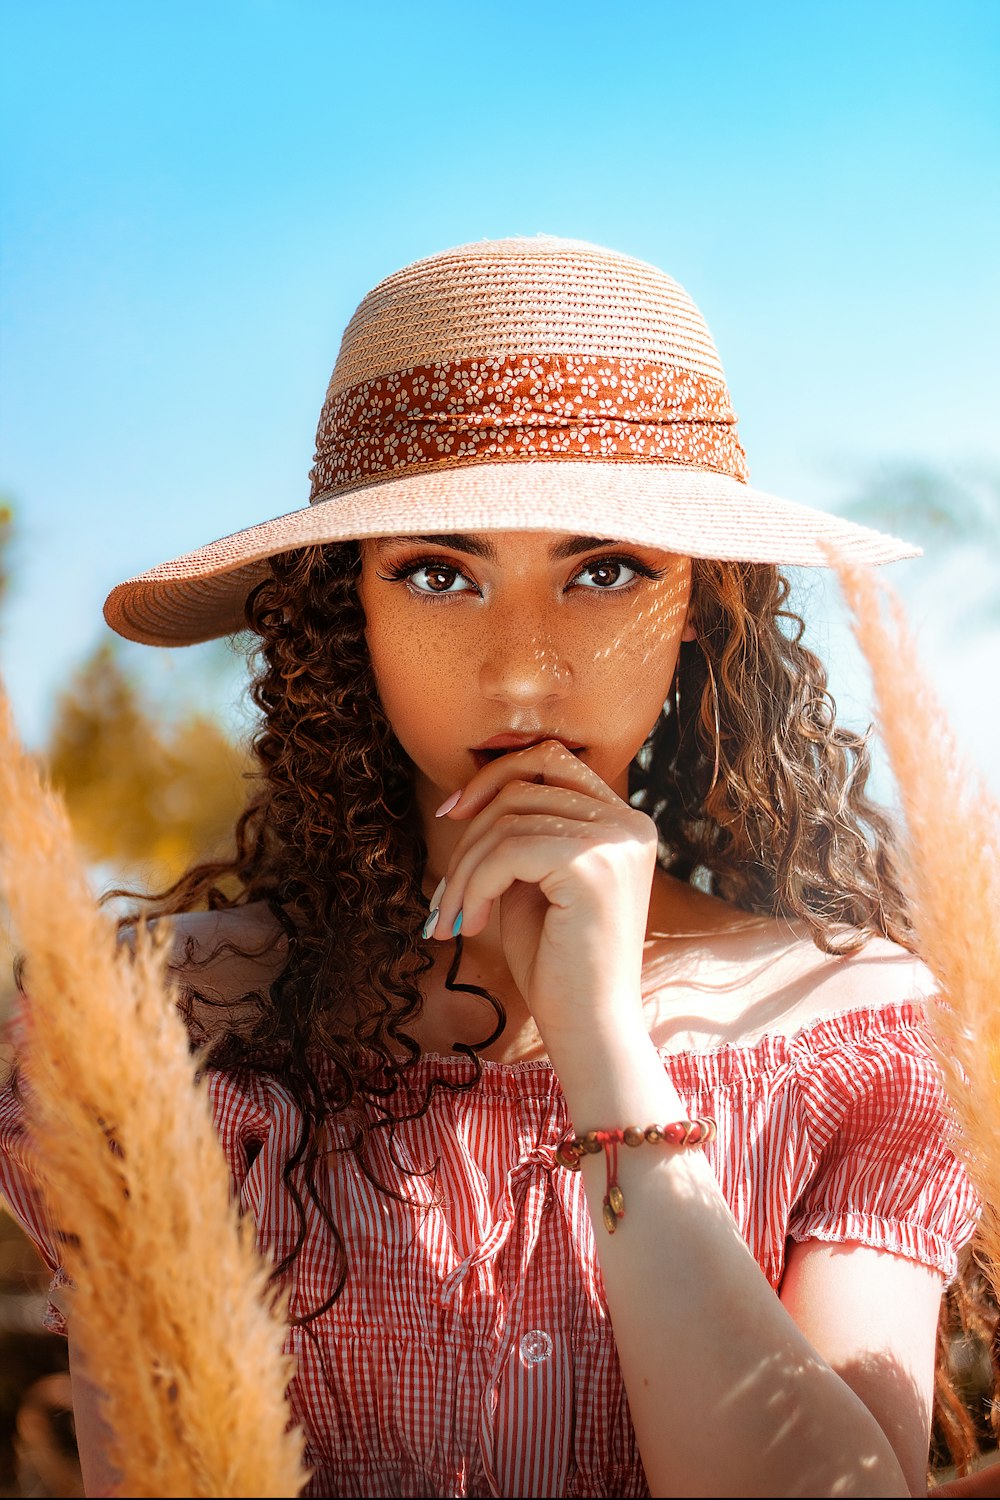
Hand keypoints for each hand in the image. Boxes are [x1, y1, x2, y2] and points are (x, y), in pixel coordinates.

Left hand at [430, 741, 658, 1052]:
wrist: (590, 1029)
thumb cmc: (557, 964)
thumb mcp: (534, 882)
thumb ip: (520, 834)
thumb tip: (468, 797)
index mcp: (623, 820)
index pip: (551, 760)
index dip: (494, 777)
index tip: (452, 814)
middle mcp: (629, 822)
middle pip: (522, 787)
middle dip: (469, 836)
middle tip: (445, 893)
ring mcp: (616, 841)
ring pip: (507, 821)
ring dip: (464, 871)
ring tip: (453, 918)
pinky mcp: (593, 866)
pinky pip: (507, 851)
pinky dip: (474, 885)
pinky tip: (470, 924)